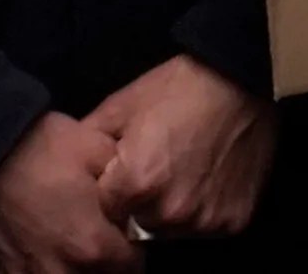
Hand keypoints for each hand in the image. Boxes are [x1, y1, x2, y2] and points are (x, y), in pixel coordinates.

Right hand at [0, 111, 138, 272]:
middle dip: (99, 263)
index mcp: (92, 247)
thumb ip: (126, 181)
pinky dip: (31, 270)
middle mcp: (61, 273)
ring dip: (68, 269)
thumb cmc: (37, 148)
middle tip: (88, 237)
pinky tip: (32, 251)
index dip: (128, 247)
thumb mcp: (95, 148)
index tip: (119, 232)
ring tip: (61, 244)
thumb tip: (139, 203)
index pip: (131, 266)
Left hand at [86, 56, 273, 234]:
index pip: (106, 211)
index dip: (111, 189)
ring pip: (172, 230)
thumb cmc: (177, 88)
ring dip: (171, 211)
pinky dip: (204, 210)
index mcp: (135, 184)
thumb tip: (65, 164)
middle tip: (155, 168)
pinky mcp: (233, 222)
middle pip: (139, 225)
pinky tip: (207, 178)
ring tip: (182, 172)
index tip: (123, 171)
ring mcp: (204, 221)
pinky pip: (205, 227)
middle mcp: (169, 212)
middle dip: (139, 205)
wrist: (242, 78)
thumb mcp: (121, 105)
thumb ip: (89, 142)